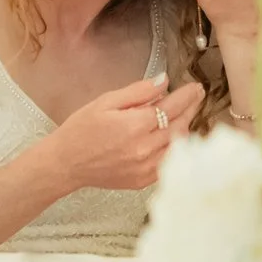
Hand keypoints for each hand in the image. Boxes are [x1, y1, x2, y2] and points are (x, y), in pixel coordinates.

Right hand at [44, 75, 204, 192]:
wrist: (65, 163)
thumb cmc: (81, 130)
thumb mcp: (105, 102)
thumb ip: (137, 91)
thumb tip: (163, 82)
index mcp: (134, 125)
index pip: (173, 107)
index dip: (188, 95)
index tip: (195, 88)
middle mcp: (144, 148)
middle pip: (180, 125)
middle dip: (190, 109)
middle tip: (195, 97)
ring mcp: (145, 167)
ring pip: (178, 145)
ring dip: (184, 128)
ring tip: (181, 116)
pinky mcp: (143, 180)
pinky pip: (169, 162)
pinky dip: (174, 148)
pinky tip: (169, 137)